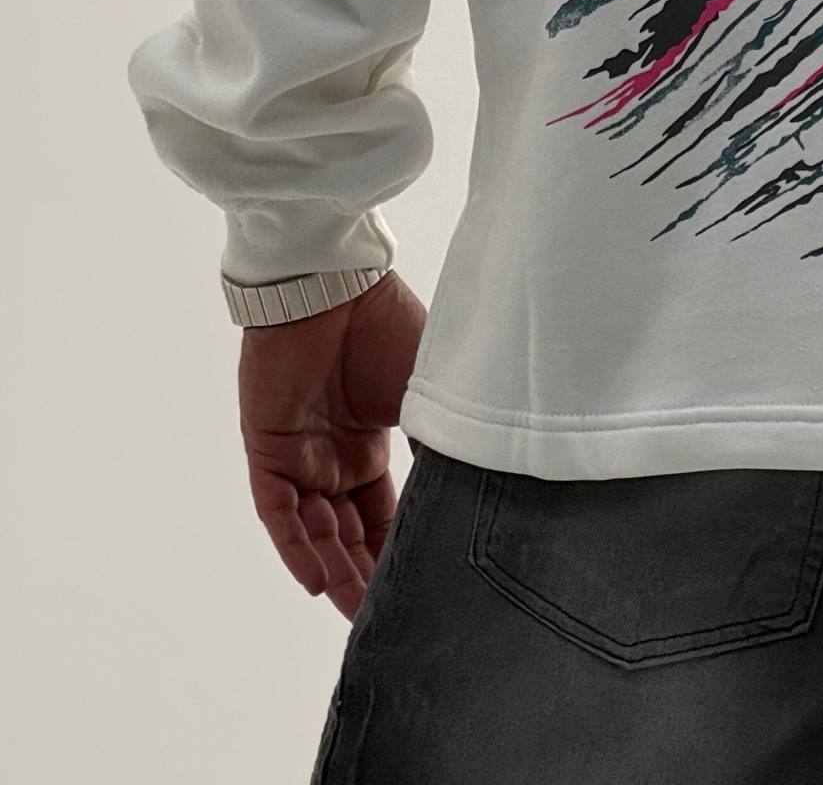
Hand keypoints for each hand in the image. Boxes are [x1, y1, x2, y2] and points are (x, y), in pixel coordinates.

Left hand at [237, 268, 426, 617]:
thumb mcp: (427, 393)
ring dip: (336, 569)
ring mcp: (300, 453)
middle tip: (389, 618)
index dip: (398, 550)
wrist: (335, 282)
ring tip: (360, 611)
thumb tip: (476, 487)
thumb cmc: (386, 324)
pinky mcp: (268, 448)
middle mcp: (333, 456)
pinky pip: (280, 511)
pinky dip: (299, 546)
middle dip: (367, 575)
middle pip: (349, 532)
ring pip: (315, 530)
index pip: (384, 513)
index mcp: (370, 442)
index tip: (423, 589)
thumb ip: (439, 440)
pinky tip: (320, 580)